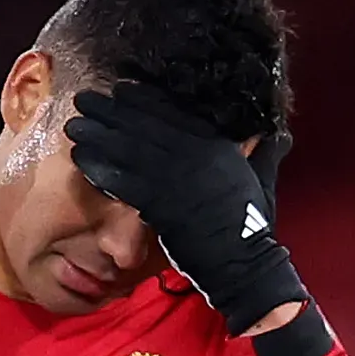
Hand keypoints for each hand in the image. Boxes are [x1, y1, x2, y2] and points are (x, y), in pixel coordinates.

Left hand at [63, 83, 303, 333]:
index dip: (143, 100)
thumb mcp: (264, 182)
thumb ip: (266, 155)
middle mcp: (195, 157)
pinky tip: (81, 159)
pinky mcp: (161, 205)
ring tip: (75, 126)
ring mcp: (177, 181)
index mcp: (217, 148)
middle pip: (144, 126)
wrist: (244, 265)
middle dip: (111, 111)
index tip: (121, 90)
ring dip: (98, 136)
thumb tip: (279, 134)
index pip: (174, 114)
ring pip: (129, 150)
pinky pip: (124, 182)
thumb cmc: (252, 227)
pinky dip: (101, 168)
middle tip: (85, 99)